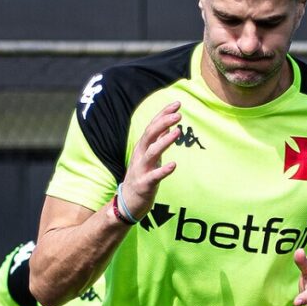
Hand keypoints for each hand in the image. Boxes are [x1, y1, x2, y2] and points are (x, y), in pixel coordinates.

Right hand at [120, 102, 181, 218]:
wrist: (127, 202)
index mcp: (142, 147)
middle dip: (163, 123)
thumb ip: (158, 142)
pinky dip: (163, 170)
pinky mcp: (144, 185)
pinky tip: (174, 165)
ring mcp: (141, 170)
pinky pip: (154, 176)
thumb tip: (170, 126)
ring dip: (164, 141)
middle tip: (179, 114)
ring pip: (152, 152)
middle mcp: (140, 155)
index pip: (153, 126)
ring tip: (177, 132)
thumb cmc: (141, 176)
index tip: (177, 103)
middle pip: (150, 135)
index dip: (163, 114)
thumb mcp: (149, 156)